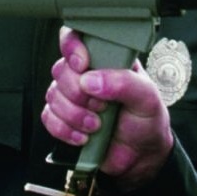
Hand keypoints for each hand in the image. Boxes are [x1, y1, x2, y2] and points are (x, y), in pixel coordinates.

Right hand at [42, 27, 173, 188]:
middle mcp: (86, 75)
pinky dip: (64, 130)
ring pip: (53, 96)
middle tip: (102, 106)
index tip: (82, 65)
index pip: (77, 38)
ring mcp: (72, 97)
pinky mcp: (63, 119)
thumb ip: (124, 83)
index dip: (72, 48)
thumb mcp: (147, 98)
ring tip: (97, 125)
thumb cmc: (147, 121)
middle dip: (79, 94)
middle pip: (61, 70)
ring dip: (74, 115)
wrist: (141, 157)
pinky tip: (83, 136)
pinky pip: (48, 118)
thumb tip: (91, 80)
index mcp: (106, 60)